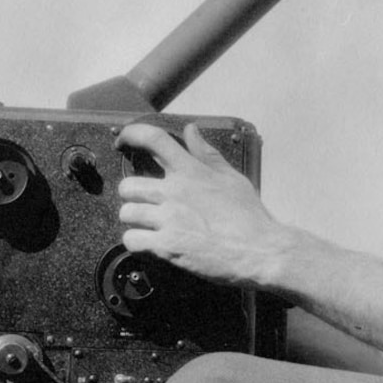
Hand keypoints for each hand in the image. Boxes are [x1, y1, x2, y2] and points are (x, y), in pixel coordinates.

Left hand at [116, 123, 288, 286]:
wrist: (260, 251)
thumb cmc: (250, 217)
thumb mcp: (231, 178)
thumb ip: (207, 154)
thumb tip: (191, 131)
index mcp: (191, 171)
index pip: (153, 139)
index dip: (131, 135)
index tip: (122, 142)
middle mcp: (175, 191)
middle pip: (128, 185)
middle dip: (132, 196)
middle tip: (144, 204)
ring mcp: (169, 219)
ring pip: (127, 213)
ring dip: (135, 221)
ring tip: (150, 227)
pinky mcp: (167, 246)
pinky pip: (132, 240)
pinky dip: (137, 244)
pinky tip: (151, 245)